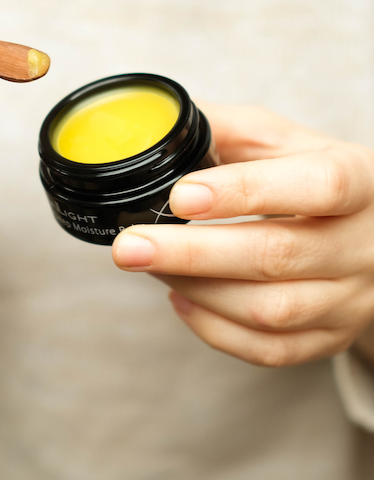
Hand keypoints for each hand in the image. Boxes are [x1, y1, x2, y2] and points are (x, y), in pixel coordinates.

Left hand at [112, 101, 373, 366]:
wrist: (359, 230)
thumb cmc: (306, 176)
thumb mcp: (277, 139)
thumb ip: (223, 130)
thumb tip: (152, 131)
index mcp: (357, 180)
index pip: (315, 187)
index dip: (245, 192)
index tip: (180, 195)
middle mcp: (361, 245)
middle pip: (277, 257)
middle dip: (192, 254)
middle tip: (129, 247)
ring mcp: (349, 298)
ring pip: (268, 311)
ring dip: (196, 289)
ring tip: (149, 264)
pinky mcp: (329, 336)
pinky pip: (269, 349)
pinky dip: (213, 327)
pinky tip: (181, 297)